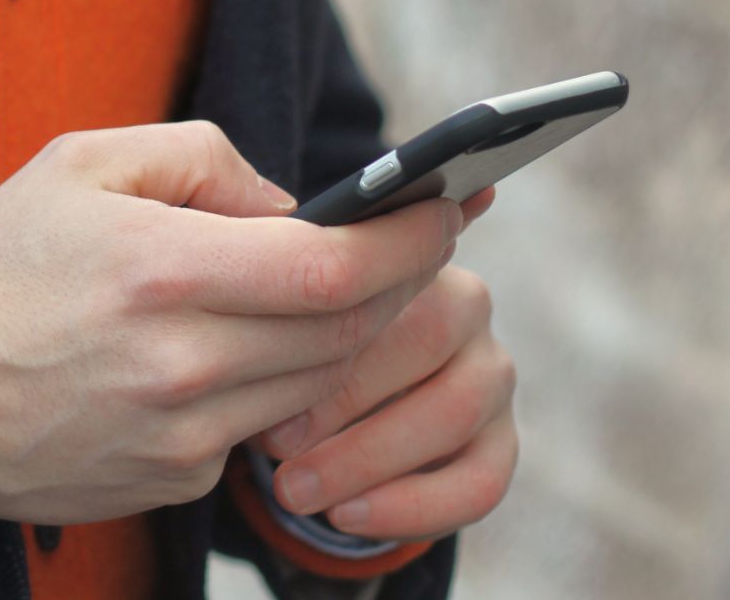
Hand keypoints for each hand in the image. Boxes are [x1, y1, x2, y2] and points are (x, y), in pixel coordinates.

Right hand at [0, 122, 462, 524]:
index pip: (333, 268)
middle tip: (413, 241)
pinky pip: (259, 427)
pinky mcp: (174, 480)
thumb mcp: (81, 165)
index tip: (447, 210)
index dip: (408, 240)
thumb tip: (292, 203)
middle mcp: (181, 363)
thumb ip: (200, 161)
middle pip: (345, 332)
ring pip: (316, 385)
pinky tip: (235, 349)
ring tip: (326, 288)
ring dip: (341, 335)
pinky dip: (270, 384)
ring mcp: (181, 435)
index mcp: (160, 271)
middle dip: (395, 282)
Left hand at [256, 190, 517, 540]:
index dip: (337, 308)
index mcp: (399, 242)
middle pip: (427, 330)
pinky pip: (482, 479)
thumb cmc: (249, 318)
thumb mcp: (233, 262)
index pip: (388, 258)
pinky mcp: (496, 440)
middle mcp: (461, 300)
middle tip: (271, 437)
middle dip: (343, 393)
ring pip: (456, 407)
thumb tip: (271, 213)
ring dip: (368, 455)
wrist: (275, 391)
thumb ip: (246, 220)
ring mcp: (488, 371)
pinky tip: (346, 516)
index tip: (271, 353)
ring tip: (291, 487)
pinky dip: (414, 506)